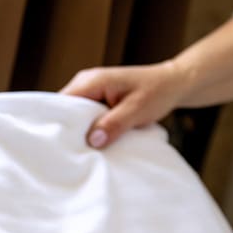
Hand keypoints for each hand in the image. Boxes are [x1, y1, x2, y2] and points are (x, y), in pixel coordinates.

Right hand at [59, 60, 192, 148]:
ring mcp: (90, 90)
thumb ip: (115, 124)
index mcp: (91, 81)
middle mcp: (86, 82)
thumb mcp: (137, 109)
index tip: (60, 145)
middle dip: (67, 129)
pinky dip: (88, 127)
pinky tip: (93, 140)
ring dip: (79, 130)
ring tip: (81, 148)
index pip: (62, 103)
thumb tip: (93, 140)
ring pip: (74, 113)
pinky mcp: (97, 98)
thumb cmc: (158, 92)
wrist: (173, 83)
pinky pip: (84, 114)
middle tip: (71, 151)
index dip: (58, 123)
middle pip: (64, 109)